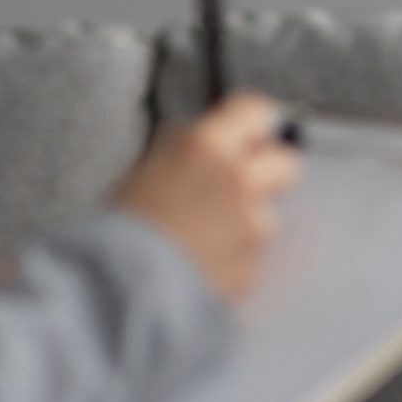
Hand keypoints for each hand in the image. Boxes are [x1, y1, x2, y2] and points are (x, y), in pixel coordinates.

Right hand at [111, 92, 299, 303]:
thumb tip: (197, 141)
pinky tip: (205, 269)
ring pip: (268, 218)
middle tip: (242, 188)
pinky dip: (237, 264)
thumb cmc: (117, 231)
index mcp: (204, 147)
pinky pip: (254, 260)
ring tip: (207, 243)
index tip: (252, 134)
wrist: (116, 290)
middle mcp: (237, 180)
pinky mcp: (253, 268)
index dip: (255, 124)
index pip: (255, 112)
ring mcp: (250, 226)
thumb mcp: (142, 170)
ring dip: (247, 228)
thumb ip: (182, 150)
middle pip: (286, 163)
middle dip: (270, 174)